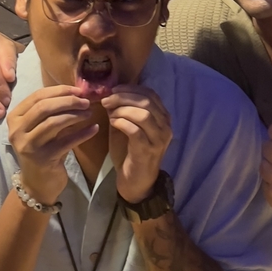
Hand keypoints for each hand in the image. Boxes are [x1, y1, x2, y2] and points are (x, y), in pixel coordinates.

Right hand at [8, 85, 96, 203]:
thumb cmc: (42, 149)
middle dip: (68, 101)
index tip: (78, 90)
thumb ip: (50, 110)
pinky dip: (83, 133)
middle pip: (44, 107)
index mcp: (15, 118)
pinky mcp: (43, 158)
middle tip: (86, 102)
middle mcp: (17, 131)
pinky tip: (94, 128)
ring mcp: (28, 145)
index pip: (37, 96)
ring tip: (89, 113)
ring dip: (75, 115)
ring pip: (54, 122)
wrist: (37, 183)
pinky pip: (67, 141)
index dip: (60, 90)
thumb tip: (76, 92)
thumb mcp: (40, 128)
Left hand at [101, 86, 171, 202]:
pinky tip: (113, 123)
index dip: (131, 89)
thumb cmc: (131, 153)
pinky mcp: (148, 150)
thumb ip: (123, 111)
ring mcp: (158, 139)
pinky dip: (122, 123)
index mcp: (163, 118)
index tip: (113, 90)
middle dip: (123, 97)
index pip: (150, 94)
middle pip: (146, 102)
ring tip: (109, 113)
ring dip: (122, 110)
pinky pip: (135, 131)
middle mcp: (165, 126)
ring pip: (143, 114)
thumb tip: (110, 95)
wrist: (136, 181)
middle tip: (107, 100)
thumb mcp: (128, 127)